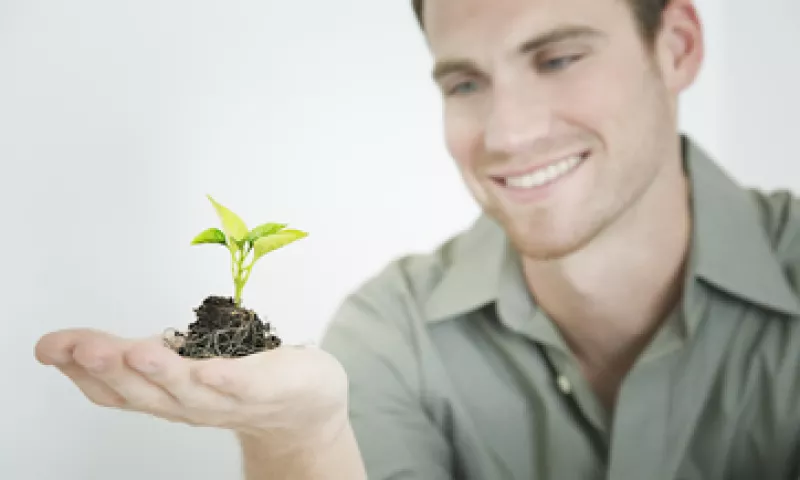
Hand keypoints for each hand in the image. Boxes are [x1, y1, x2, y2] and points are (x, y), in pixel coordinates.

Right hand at [34, 329, 348, 453]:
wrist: (301, 411)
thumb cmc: (238, 380)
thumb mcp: (178, 368)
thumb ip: (140, 358)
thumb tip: (85, 344)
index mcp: (162, 393)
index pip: (111, 386)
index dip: (77, 368)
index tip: (49, 347)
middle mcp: (186, 402)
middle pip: (141, 389)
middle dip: (108, 366)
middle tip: (83, 348)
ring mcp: (226, 399)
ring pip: (186, 390)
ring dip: (159, 372)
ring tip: (136, 352)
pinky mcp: (264, 388)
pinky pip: (243, 388)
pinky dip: (225, 382)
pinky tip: (210, 372)